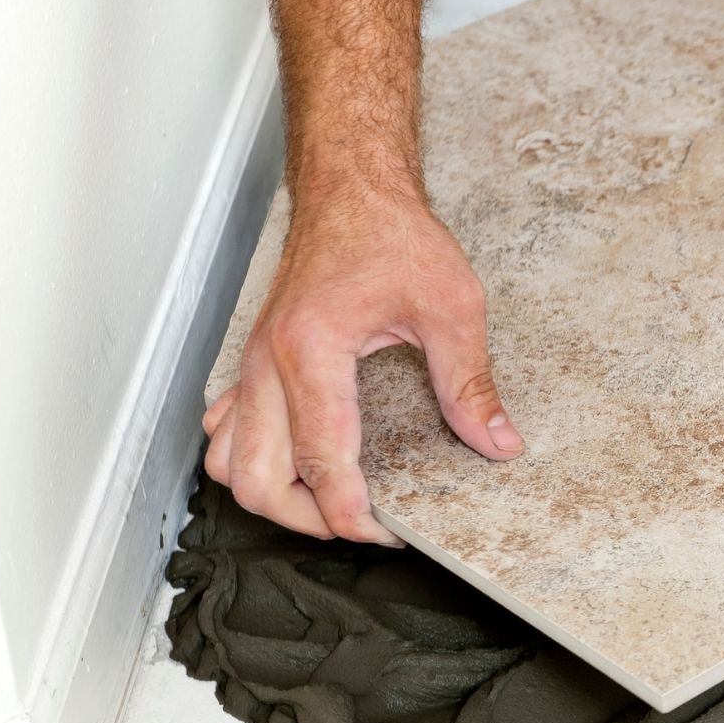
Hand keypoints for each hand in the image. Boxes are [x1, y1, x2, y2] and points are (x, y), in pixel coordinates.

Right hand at [202, 193, 522, 543]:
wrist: (351, 189)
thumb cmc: (393, 234)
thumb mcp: (452, 305)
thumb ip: (470, 382)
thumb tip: (497, 442)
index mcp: (312, 351)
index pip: (320, 460)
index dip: (352, 513)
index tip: (387, 533)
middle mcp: (266, 363)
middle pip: (256, 479)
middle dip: (306, 519)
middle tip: (360, 524)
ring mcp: (250, 363)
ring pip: (226, 461)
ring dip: (272, 494)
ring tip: (329, 501)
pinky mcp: (251, 361)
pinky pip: (226, 429)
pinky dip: (252, 459)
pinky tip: (298, 462)